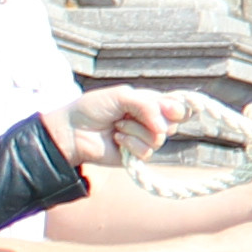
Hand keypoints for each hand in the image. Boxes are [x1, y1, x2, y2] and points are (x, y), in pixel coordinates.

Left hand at [67, 86, 207, 166]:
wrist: (73, 130)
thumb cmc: (93, 109)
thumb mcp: (122, 96)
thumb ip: (147, 105)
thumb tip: (164, 127)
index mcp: (148, 103)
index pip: (175, 105)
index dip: (179, 107)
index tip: (172, 108)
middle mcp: (149, 121)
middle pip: (172, 122)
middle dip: (154, 117)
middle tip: (133, 113)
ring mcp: (143, 138)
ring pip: (159, 137)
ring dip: (136, 129)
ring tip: (118, 126)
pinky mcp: (136, 155)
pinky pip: (147, 151)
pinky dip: (131, 143)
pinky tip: (117, 139)